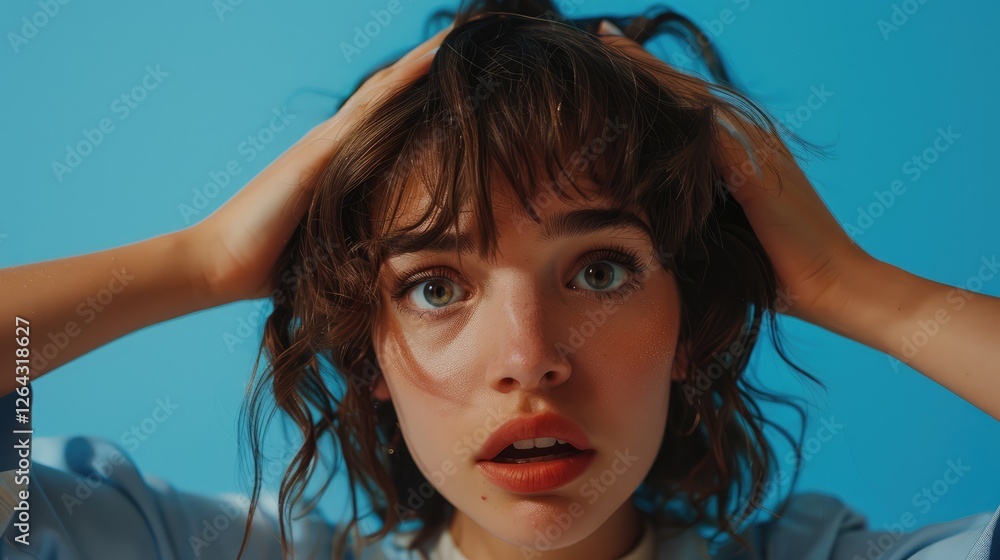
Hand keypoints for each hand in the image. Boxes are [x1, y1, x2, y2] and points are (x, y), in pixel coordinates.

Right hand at [185, 23, 452, 302]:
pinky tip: (432, 61)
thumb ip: (351, 234)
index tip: (452, 75)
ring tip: (455, 33)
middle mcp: (331, 141)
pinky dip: (403, 82)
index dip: (414, 93)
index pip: (384, 117)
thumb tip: (388, 257)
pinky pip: (372, 108)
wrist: (219, 265)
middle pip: (387, 91)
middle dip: (424, 64)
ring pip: (384, 89)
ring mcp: (325, 143)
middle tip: (462, 34)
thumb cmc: (268, 263)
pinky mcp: (320, 153)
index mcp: (335, 161)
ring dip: (420, 60)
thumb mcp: (324, 243)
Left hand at [595, 20, 871, 326]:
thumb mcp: (723, 232)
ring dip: (652, 75)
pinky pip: (707, 135)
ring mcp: (755, 149)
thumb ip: (691, 208)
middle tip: (602, 36)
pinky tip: (638, 97)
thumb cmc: (775, 270)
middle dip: (643, 65)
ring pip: (694, 101)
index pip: (688, 104)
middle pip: (686, 90)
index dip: (651, 79)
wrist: (832, 286)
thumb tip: (645, 208)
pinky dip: (675, 113)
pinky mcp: (756, 170)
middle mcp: (749, 137)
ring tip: (611, 48)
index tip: (611, 52)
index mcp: (741, 149)